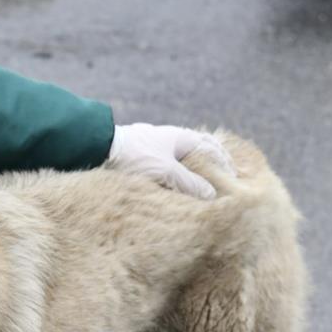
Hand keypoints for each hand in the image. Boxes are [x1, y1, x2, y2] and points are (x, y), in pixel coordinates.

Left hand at [108, 123, 235, 199]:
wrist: (97, 148)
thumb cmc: (134, 157)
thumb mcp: (166, 172)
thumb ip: (190, 183)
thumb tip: (211, 194)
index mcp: (181, 137)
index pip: (212, 148)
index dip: (225, 164)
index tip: (234, 180)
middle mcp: (170, 139)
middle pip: (198, 151)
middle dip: (210, 167)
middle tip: (220, 183)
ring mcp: (155, 146)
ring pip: (181, 160)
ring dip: (191, 173)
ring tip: (199, 190)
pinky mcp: (141, 156)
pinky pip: (165, 166)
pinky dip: (175, 176)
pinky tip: (173, 188)